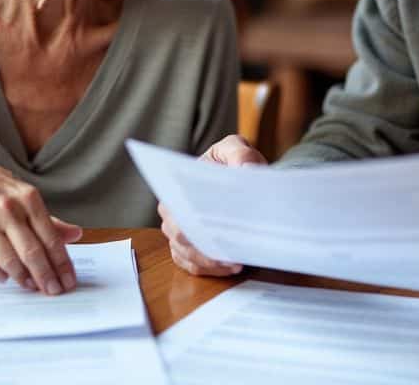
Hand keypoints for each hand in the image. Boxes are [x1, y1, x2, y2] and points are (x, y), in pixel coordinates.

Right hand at [0, 144, 82, 293]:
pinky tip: (6, 278)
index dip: (62, 262)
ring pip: (10, 260)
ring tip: (33, 286)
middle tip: (54, 291)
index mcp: (26, 197)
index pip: (50, 237)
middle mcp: (6, 209)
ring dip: (24, 278)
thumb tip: (75, 234)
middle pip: (33, 252)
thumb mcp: (20, 192)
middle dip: (47, 276)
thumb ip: (47, 217)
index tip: (68, 280)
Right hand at [159, 135, 266, 276]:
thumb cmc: (229, 160)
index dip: (192, 223)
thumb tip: (245, 169)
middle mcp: (172, 214)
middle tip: (231, 252)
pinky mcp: (192, 250)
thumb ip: (240, 153)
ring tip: (236, 262)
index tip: (213, 229)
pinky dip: (212, 270)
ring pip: (188, 255)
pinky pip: (195, 267)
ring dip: (211, 261)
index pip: (176, 210)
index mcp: (175, 189)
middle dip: (205, 247)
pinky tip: (232, 266)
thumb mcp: (235, 148)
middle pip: (181, 237)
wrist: (234, 174)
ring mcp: (180, 235)